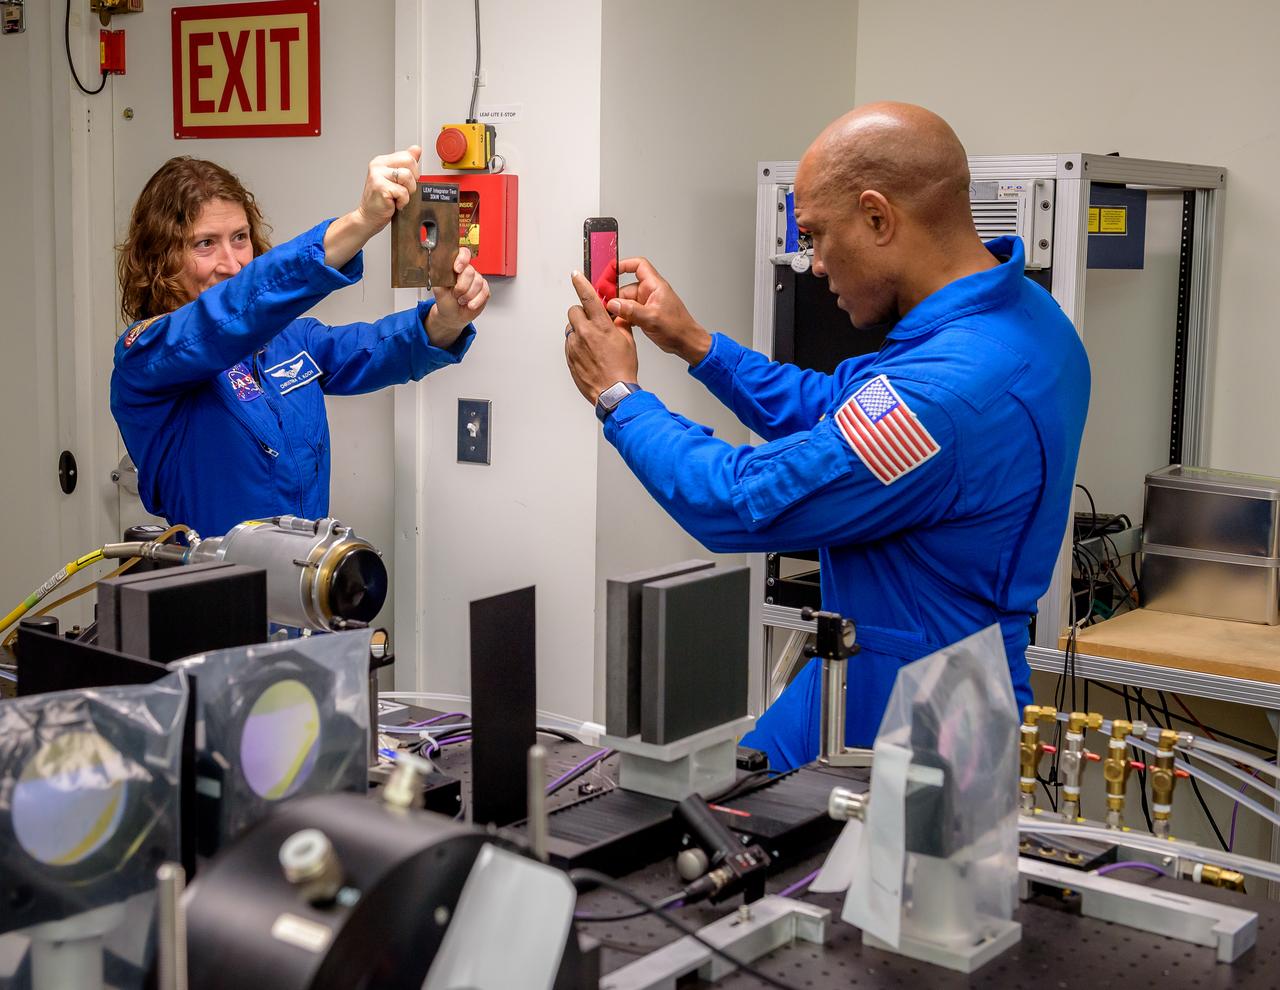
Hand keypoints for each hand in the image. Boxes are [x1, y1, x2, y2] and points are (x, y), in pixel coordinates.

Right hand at [355, 145, 421, 233]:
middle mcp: (378, 165)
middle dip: (412, 179)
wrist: (369, 217)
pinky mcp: (380, 187)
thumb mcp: (396, 180)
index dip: (414, 171)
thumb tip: (416, 149)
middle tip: (403, 189)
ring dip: (408, 191)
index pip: (408, 155)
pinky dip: (403, 201)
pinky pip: (403, 192)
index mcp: (382, 161)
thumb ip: (406, 164)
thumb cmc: (382, 201)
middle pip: (410, 162)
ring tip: (398, 197)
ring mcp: (377, 175)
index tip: (405, 182)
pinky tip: (394, 203)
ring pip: (408, 176)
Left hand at [427, 247, 489, 344]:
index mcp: (455, 266)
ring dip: (468, 295)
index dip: (462, 259)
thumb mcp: (438, 288)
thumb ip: (439, 276)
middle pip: (470, 271)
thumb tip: (441, 266)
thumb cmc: (445, 301)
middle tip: (455, 294)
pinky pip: (485, 292)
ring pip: (478, 282)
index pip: (463, 253)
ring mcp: (477, 280)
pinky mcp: (484, 290)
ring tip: (461, 300)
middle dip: (462, 286)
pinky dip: (476, 300)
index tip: (457, 269)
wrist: (453, 315)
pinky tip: (470, 304)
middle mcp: (467, 271)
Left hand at [565, 271, 638, 405]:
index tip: (576, 275)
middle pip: (574, 311)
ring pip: (571, 328)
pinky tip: (589, 354)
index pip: (587, 296)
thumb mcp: (627, 340)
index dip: (580, 283)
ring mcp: (574, 345)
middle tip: (593, 322)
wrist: (613, 391)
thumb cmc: (622, 369)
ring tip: (592, 343)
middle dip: (582, 313)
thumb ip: (619, 323)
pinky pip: (570, 343)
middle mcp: (584, 333)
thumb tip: (616, 314)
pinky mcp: (569, 357)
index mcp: (601, 326)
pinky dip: (577, 344)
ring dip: (579, 330)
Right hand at [606, 257, 711, 364]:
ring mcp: (647, 304)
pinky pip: (629, 312)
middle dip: (615, 297)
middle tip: (606, 306)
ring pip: (626, 301)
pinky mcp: (645, 314)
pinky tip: (619, 324)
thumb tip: (613, 304)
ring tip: (612, 318)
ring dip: (618, 309)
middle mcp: (650, 292)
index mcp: (655, 286)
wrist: (686, 342)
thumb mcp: (651, 318)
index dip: (623, 265)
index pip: (638, 266)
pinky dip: (623, 317)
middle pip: (626, 287)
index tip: (610, 271)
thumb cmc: (678, 328)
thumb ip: (630, 310)